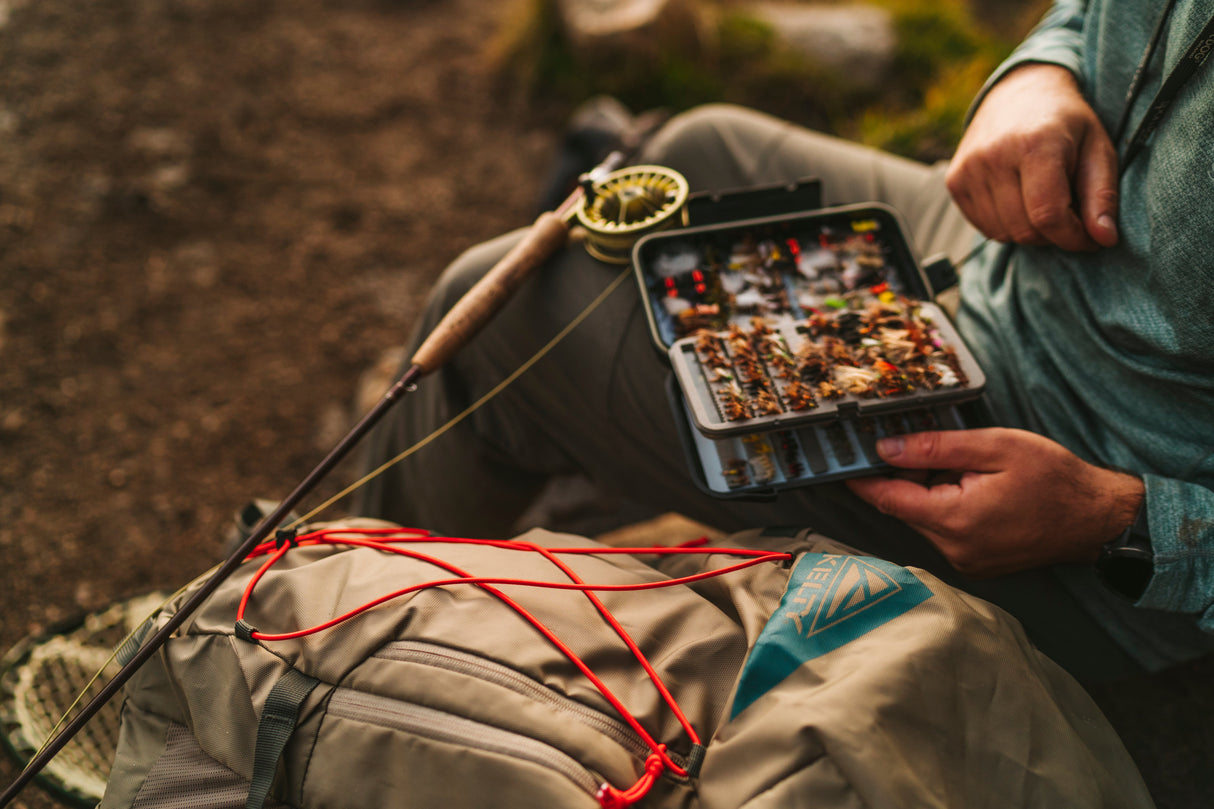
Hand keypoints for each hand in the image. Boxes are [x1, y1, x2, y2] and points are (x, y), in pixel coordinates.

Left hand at [845, 428, 1143, 577]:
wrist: (1098, 520)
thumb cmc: (1054, 479)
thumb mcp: (995, 447)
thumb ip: (936, 448)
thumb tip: (887, 448)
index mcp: (954, 519)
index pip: (888, 498)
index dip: (862, 478)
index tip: (839, 462)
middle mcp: (953, 549)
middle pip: (905, 508)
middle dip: (907, 477)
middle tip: (927, 449)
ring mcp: (964, 561)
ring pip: (924, 519)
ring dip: (930, 492)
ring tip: (966, 471)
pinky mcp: (976, 563)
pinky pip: (944, 531)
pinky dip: (946, 507)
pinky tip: (974, 490)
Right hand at [946, 63, 1118, 251]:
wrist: (1019, 91)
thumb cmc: (1065, 123)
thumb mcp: (1098, 148)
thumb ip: (1103, 195)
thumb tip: (1105, 239)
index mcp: (1036, 144)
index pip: (1048, 215)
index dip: (1073, 237)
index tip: (1089, 237)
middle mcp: (994, 156)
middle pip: (1025, 230)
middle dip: (1053, 235)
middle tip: (1069, 215)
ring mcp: (969, 169)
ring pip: (1004, 233)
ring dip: (1029, 231)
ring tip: (1044, 204)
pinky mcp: (955, 181)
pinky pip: (984, 227)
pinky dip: (1007, 225)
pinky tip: (1019, 201)